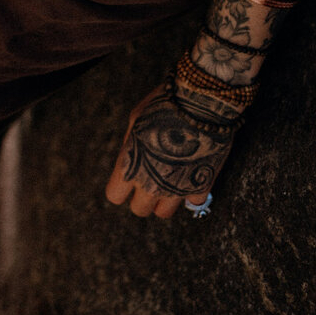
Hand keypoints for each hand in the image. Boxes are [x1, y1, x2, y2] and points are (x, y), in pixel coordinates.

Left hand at [105, 76, 239, 218]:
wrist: (200, 102)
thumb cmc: (163, 104)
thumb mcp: (136, 119)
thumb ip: (130, 145)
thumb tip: (130, 160)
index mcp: (129, 166)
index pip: (115, 195)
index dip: (121, 187)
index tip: (128, 177)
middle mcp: (149, 184)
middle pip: (139, 209)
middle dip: (143, 195)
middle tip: (152, 176)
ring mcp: (175, 190)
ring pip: (163, 212)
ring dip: (165, 199)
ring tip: (171, 177)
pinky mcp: (200, 188)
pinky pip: (192, 202)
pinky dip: (191, 192)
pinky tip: (192, 173)